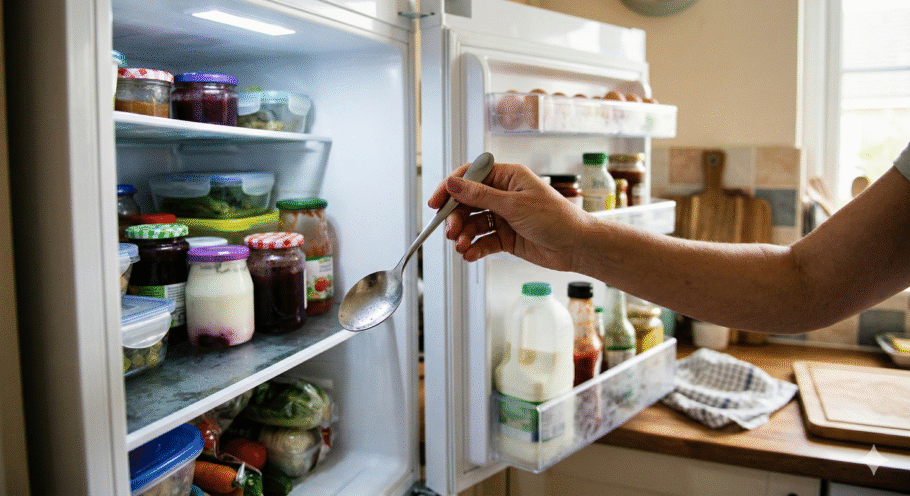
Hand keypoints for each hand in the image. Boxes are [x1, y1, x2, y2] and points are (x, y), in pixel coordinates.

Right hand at [427, 162, 587, 270]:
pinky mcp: (506, 237)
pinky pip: (483, 240)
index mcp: (507, 177)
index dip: (450, 188)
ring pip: (473, 223)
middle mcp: (504, 195)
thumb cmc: (555, 218)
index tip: (436, 203)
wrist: (577, 247)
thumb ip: (480, 196)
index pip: (470, 176)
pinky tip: (470, 254)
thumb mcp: (514, 205)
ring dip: (464, 235)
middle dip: (456, 217)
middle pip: (468, 202)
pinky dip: (475, 248)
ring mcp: (504, 216)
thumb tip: (453, 183)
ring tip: (462, 246)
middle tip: (451, 231)